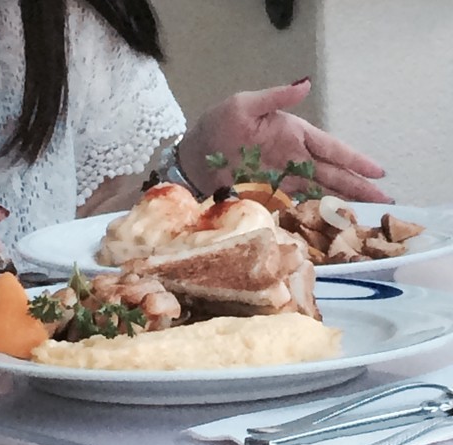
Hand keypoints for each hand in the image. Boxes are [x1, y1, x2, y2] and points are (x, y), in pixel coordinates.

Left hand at [179, 79, 392, 202]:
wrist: (193, 158)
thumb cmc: (217, 126)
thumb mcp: (245, 105)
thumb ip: (276, 97)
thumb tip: (306, 84)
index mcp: (294, 135)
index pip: (331, 149)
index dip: (355, 161)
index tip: (379, 172)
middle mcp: (295, 160)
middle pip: (333, 176)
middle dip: (359, 188)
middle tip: (384, 202)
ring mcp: (284, 182)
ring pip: (321, 194)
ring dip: (343, 205)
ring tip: (366, 217)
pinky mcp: (271, 199)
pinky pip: (298, 208)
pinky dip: (315, 217)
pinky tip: (332, 226)